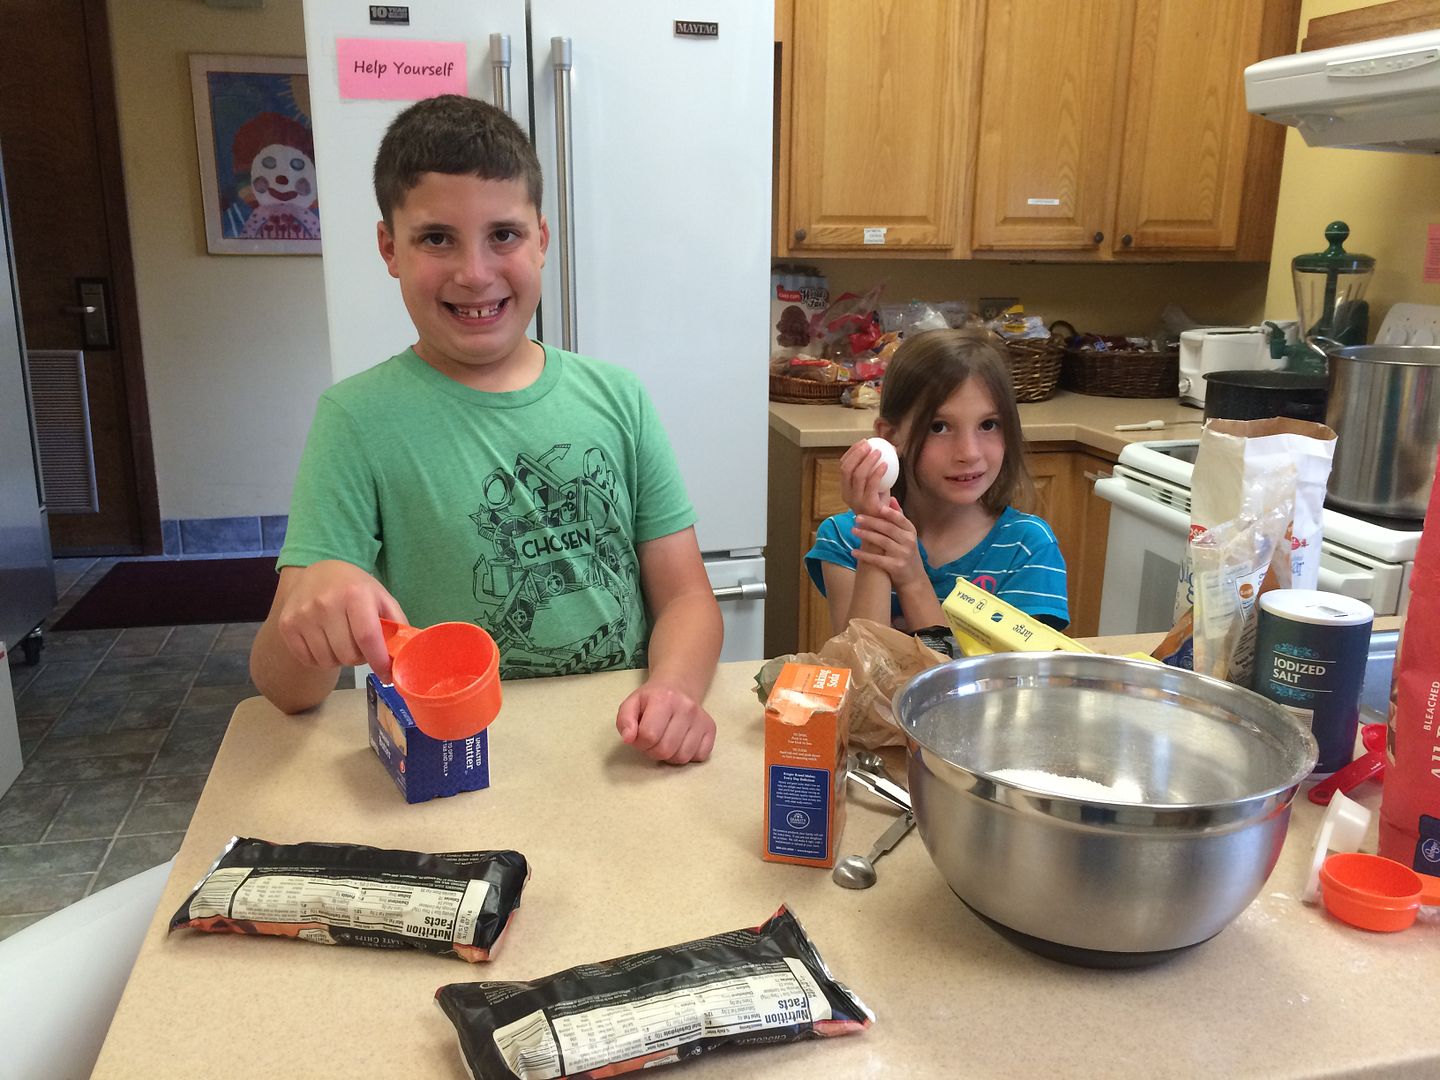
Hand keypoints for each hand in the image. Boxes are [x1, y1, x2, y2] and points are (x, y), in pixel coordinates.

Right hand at [274, 560, 406, 681]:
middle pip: (347, 654)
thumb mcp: (381, 598)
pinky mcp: (286, 625)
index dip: (378, 660)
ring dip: (339, 659)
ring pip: (327, 661)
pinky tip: (325, 642)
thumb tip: (406, 655)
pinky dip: (320, 658)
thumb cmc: (355, 588)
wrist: (319, 572)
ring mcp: (303, 615)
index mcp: (354, 594)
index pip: (367, 637)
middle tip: (360, 646)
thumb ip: (397, 624)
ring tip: (342, 641)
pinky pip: (308, 660)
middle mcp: (325, 603)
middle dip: (359, 658)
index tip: (386, 674)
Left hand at [615, 679, 715, 764]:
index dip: (640, 742)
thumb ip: (624, 721)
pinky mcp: (711, 729)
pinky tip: (681, 743)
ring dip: (670, 756)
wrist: (678, 686)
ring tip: (666, 742)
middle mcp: (687, 707)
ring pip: (682, 757)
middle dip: (653, 751)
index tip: (640, 736)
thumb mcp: (632, 704)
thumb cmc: (652, 699)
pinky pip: (699, 756)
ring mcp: (701, 719)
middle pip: (665, 749)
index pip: (648, 735)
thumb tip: (629, 739)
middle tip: (652, 741)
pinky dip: (688, 756)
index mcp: (664, 698)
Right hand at [838, 438, 891, 516]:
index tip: (863, 442)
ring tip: (878, 452)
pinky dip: (877, 472)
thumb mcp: (875, 485)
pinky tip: (885, 465)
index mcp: (845, 488)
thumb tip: (887, 447)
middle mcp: (847, 494)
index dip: (852, 452)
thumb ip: (876, 469)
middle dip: (856, 453)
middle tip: (869, 444)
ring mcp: (856, 501)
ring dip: (868, 460)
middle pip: (846, 469)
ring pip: (857, 475)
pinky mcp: (868, 505)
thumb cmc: (880, 502)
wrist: (885, 524)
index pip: (843, 466)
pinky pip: (871, 484)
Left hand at [852, 499, 926, 590]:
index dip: (889, 513)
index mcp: (911, 531)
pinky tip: (854, 551)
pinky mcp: (896, 566)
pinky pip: (877, 559)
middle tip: (857, 518)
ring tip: (853, 530)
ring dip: (866, 535)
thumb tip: (890, 498)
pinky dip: (865, 555)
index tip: (877, 507)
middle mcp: (909, 541)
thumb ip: (898, 517)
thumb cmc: (906, 551)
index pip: (900, 519)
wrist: (912, 577)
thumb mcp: (906, 534)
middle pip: (888, 529)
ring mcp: (903, 554)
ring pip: (882, 542)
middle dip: (872, 522)